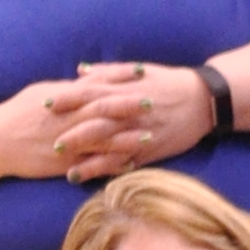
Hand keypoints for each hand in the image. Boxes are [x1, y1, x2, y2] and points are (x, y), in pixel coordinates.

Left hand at [42, 60, 210, 181]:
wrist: (204, 101)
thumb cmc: (169, 82)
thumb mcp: (139, 71)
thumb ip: (107, 72)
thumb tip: (79, 71)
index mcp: (126, 89)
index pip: (91, 92)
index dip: (68, 98)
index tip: (45, 103)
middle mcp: (131, 111)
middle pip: (97, 121)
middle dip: (73, 131)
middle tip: (49, 141)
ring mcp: (141, 132)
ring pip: (111, 145)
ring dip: (88, 156)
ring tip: (65, 166)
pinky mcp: (152, 149)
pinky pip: (127, 161)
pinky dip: (110, 170)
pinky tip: (95, 179)